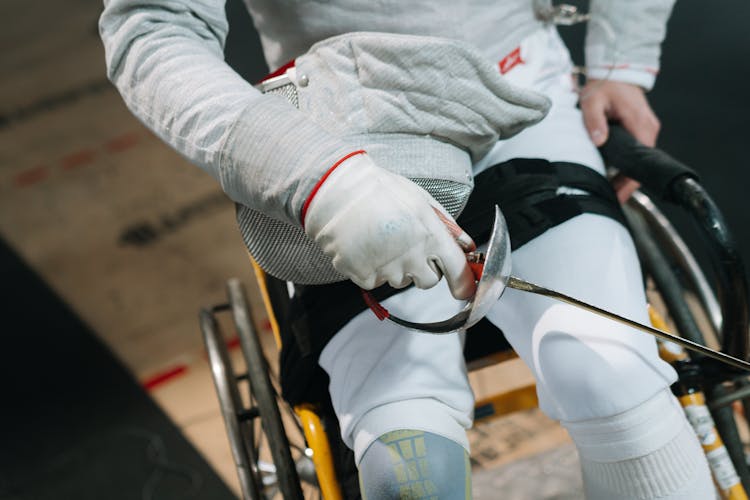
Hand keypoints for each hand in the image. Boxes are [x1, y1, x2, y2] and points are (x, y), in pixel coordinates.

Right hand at [303, 153, 475, 299]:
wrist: (337, 191)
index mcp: (430, 234)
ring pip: (400, 281)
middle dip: (424, 270)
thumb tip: (467, 247)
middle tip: (408, 248)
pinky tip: (365, 247)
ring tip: (381, 241)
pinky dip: (372, 270)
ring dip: (396, 268)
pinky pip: (376, 282)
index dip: (463, 284)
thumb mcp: (421, 200)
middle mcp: (411, 255)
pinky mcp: (363, 275)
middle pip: (429, 281)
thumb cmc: (381, 190)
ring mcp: (386, 268)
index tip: (464, 290)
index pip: (457, 270)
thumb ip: (447, 226)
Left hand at [580, 79, 660, 201]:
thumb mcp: (593, 101)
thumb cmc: (605, 86)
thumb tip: (599, 140)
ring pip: (639, 160)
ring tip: (608, 190)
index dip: (629, 181)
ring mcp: (646, 130)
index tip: (618, 195)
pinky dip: (626, 165)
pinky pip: (636, 153)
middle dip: (626, 184)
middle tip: (609, 198)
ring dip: (625, 175)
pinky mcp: (641, 130)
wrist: (616, 73)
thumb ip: (595, 121)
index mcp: (640, 124)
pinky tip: (612, 174)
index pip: (641, 161)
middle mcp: (648, 129)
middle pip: (642, 164)